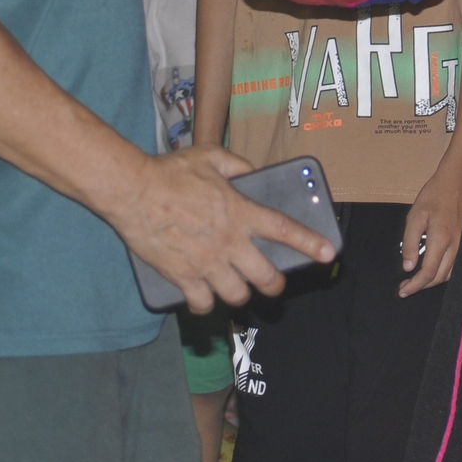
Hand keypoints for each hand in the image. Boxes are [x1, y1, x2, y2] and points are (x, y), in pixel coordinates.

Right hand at [105, 145, 337, 315]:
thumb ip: (238, 166)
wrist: (132, 190)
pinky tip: (205, 298)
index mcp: (240, 212)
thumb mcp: (211, 157)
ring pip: (237, 295)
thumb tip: (253, 173)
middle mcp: (228, 242)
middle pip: (266, 277)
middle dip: (275, 284)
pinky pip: (202, 304)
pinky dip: (205, 305)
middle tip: (273, 282)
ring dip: (241, 295)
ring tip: (237, 288)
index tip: (328, 254)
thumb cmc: (170, 170)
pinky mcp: (182, 276)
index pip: (284, 230)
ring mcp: (206, 263)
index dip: (309, 244)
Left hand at [399, 155, 461, 295]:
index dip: (415, 285)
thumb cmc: (434, 195)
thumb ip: (410, 243)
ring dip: (433, 280)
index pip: (428, 273)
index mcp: (441, 240)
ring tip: (417, 280)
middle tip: (405, 287)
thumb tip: (408, 267)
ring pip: (449, 273)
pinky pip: (455, 265)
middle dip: (422, 286)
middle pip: (439, 277)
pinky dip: (442, 272)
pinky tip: (432, 268)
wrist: (457, 180)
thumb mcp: (415, 216)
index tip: (402, 291)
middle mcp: (455, 246)